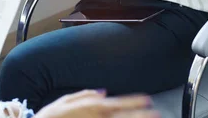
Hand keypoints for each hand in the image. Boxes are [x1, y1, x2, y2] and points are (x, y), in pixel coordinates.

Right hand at [35, 90, 158, 117]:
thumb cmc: (51, 117)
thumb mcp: (65, 101)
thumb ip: (84, 95)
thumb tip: (101, 92)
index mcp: (91, 107)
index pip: (118, 103)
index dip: (134, 102)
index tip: (148, 100)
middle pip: (124, 117)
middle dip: (142, 115)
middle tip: (156, 113)